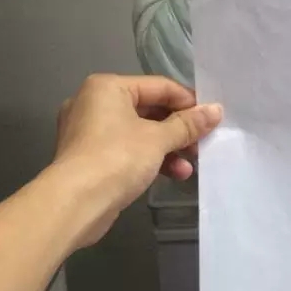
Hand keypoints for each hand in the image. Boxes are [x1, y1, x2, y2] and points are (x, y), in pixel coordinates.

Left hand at [52, 74, 221, 247]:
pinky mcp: (89, 158)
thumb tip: (216, 110)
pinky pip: (126, 150)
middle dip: (178, 129)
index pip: (158, 86)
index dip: (188, 102)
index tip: (212, 118)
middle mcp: (94, 103)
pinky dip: (149, 159)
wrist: (74, 204)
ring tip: (192, 163)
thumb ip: (188, 124)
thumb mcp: (158, 139)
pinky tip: (174, 174)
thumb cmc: (117, 158)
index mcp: (107, 87)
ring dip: (168, 148)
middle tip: (203, 142)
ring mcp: (89, 132)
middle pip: (149, 110)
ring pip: (138, 133)